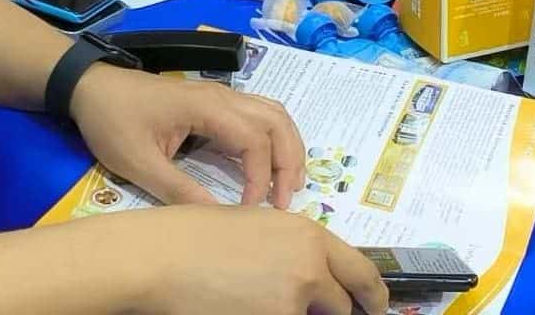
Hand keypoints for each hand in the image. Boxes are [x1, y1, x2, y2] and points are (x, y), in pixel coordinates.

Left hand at [70, 65, 302, 208]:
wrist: (90, 87)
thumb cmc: (112, 121)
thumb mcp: (138, 163)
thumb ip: (178, 191)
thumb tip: (217, 219)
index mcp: (206, 106)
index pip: (254, 140)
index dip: (261, 177)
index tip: (251, 209)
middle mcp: (221, 96)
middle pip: (276, 121)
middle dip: (288, 161)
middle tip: (285, 201)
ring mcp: (220, 95)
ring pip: (272, 114)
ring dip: (287, 147)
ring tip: (287, 185)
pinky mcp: (214, 102)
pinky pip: (258, 115)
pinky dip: (273, 140)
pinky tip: (267, 167)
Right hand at [97, 205, 389, 314]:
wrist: (161, 256)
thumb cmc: (196, 235)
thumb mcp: (258, 227)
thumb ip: (294, 251)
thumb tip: (312, 278)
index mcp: (308, 234)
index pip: (361, 272)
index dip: (373, 295)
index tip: (373, 307)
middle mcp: (310, 266)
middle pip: (345, 304)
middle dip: (341, 314)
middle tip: (331, 314)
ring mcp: (294, 300)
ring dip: (296, 314)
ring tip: (257, 298)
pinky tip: (243, 307)